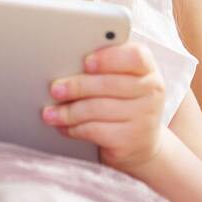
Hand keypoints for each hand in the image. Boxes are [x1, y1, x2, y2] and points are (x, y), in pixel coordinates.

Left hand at [42, 42, 165, 172]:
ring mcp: (145, 117)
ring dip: (68, 111)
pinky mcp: (132, 139)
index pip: (135, 56)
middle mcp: (151, 91)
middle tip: (54, 89)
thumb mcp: (118, 81)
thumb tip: (63, 64)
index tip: (86, 62)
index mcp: (147, 69)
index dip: (109, 58)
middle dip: (77, 86)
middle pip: (109, 84)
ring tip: (49, 113)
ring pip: (98, 109)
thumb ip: (101, 69)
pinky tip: (64, 127)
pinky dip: (75, 128)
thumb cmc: (120, 103)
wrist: (138, 145)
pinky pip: (96, 130)